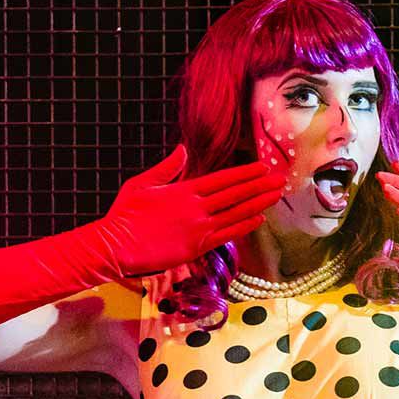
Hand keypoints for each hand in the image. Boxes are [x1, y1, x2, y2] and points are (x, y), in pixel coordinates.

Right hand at [95, 144, 285, 280]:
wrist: (117, 246)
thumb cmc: (125, 216)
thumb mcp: (142, 183)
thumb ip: (167, 168)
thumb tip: (183, 151)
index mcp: (184, 190)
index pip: (223, 179)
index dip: (245, 173)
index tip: (262, 168)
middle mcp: (196, 208)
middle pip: (235, 194)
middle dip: (260, 186)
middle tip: (281, 178)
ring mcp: (199, 228)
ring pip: (236, 213)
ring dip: (259, 203)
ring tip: (276, 195)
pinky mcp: (196, 248)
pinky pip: (227, 235)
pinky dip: (244, 226)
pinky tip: (259, 219)